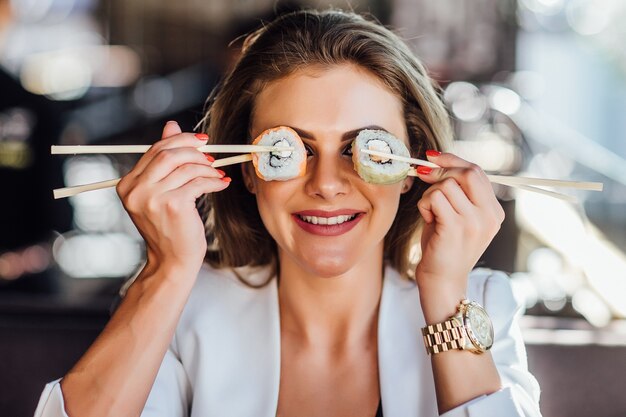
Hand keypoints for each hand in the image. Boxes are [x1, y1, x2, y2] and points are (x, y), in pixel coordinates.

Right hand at [116, 121, 229, 275]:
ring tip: (218, 176)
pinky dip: (214, 181)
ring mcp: (152, 198)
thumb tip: (171, 125)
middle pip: (169, 154)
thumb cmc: (169, 228)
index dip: (181, 140)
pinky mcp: (172, 205)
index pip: (155, 150)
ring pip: (187, 168)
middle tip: (212, 158)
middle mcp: (135, 190)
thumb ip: (164, 160)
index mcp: (128, 185)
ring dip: (208, 169)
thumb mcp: (162, 192)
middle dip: (195, 151)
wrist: (171, 261)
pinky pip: (199, 182)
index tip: (202, 141)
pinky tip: (222, 184)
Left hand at [414, 151, 504, 310]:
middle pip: (466, 172)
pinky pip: (435, 198)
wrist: (442, 281)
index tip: (432, 157)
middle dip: (440, 170)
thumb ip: (455, 191)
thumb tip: (435, 160)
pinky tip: (428, 220)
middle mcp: (490, 215)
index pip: (477, 171)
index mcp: (494, 211)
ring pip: (446, 185)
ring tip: (431, 214)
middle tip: (423, 177)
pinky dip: (425, 205)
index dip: (453, 159)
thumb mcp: (456, 216)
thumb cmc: (443, 247)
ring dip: (429, 195)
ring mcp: (475, 222)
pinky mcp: (456, 228)